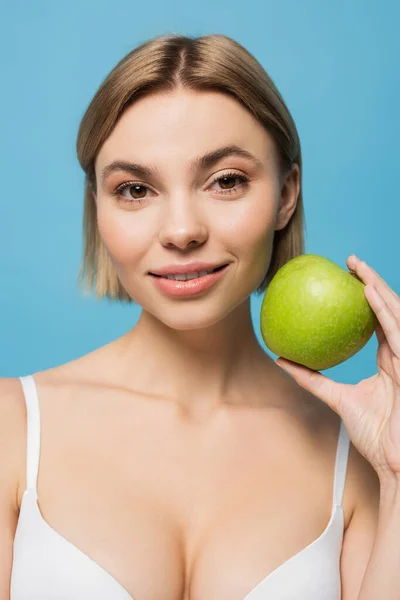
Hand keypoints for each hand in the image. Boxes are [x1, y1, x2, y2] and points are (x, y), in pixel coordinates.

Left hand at [275, 255, 399, 481]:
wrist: (397, 462)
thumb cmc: (375, 435)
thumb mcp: (338, 399)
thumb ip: (313, 379)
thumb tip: (282, 360)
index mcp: (390, 359)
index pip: (378, 320)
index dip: (366, 298)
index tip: (345, 280)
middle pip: (388, 309)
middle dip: (371, 282)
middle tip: (349, 262)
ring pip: (395, 313)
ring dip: (377, 286)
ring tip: (357, 267)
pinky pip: (397, 331)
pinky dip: (384, 310)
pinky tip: (368, 291)